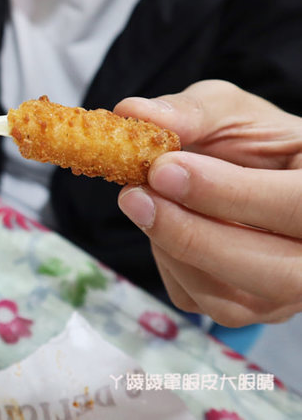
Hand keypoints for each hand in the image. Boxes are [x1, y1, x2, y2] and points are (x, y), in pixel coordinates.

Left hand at [115, 80, 301, 326]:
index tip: (164, 169)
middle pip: (277, 273)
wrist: (251, 175)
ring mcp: (290, 292)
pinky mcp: (248, 308)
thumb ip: (191, 111)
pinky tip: (162, 223)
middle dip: (194, 235)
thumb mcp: (230, 111)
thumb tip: (133, 112)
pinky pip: (199, 300)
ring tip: (143, 199)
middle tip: (136, 194)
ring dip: (173, 249)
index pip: (298, 206)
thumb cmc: (252, 142)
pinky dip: (167, 262)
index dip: (231, 194)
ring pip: (233, 300)